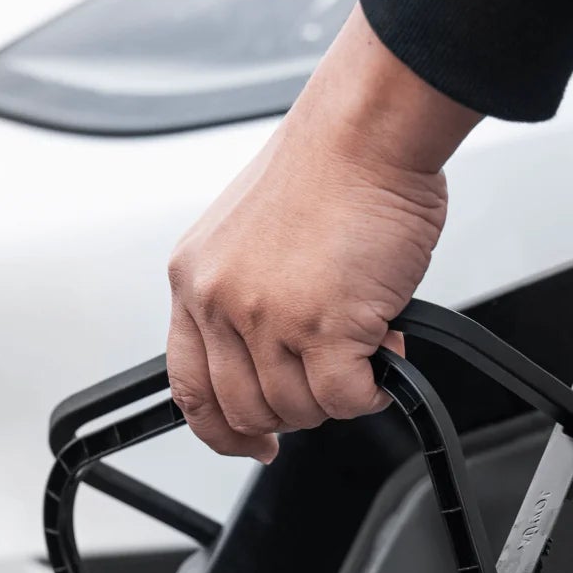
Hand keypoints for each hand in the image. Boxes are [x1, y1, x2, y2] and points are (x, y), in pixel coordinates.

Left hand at [166, 7, 478, 459]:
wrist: (367, 131)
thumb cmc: (328, 171)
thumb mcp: (250, 237)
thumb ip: (250, 300)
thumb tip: (279, 363)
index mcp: (194, 279)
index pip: (189, 387)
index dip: (221, 430)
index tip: (251, 441)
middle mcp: (220, 301)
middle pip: (246, 409)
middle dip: (296, 409)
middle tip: (332, 378)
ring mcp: (267, 317)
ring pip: (296, 409)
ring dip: (338, 395)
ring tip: (364, 346)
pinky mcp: (321, 328)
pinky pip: (343, 400)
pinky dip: (370, 391)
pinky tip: (383, 354)